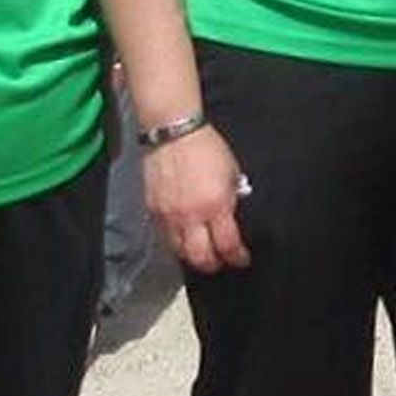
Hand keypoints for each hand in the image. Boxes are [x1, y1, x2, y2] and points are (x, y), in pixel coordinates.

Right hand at [142, 124, 251, 273]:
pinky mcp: (153, 210)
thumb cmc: (206, 147)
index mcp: (215, 205)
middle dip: (213, 264)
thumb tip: (231, 215)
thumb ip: (232, 197)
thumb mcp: (231, 171)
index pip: (228, 245)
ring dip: (192, 256)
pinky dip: (176, 242)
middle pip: (201, 257)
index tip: (242, 258)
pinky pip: (165, 236)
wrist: (172, 131)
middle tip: (220, 262)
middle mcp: (191, 216)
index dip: (237, 257)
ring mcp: (169, 215)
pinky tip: (183, 237)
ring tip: (200, 253)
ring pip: (179, 251)